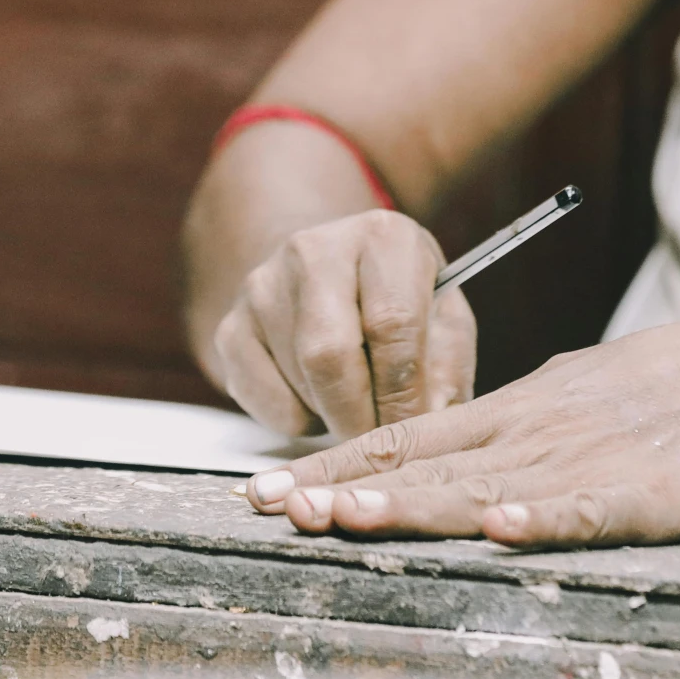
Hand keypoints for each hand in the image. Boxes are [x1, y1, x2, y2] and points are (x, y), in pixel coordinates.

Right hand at [213, 208, 476, 440]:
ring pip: (300, 381)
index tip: (413, 430)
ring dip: (335, 417)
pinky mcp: (231, 327)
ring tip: (359, 408)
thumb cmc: (399, 302)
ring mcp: (263, 286)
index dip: (404, 391)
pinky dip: (300, 420)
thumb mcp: (443, 318)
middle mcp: (315, 250)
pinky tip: (320, 399)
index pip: (392, 322)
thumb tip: (432, 420)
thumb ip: (448, 367)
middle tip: (380, 440)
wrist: (329, 274)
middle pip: (331, 354)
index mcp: (383, 237)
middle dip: (361, 415)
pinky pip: (266, 402)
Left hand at [244, 322, 679, 547]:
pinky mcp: (646, 496)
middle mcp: (530, 439)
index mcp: (507, 420)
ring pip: (485, 490)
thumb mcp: (554, 406)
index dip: (333, 468)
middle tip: (278, 508)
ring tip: (349, 516)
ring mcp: (583, 466)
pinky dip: (546, 520)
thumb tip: (414, 458)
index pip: (402, 442)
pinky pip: (589, 511)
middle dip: (345, 491)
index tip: (266, 492)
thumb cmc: (650, 402)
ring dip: (414, 505)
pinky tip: (504, 530)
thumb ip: (491, 436)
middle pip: (425, 470)